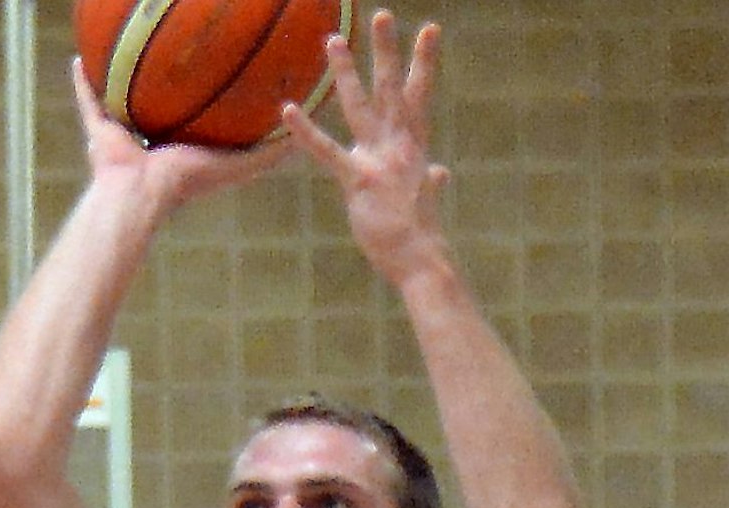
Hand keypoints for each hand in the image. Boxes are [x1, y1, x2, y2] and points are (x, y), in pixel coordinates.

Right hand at [70, 58, 290, 215]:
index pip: (193, 115)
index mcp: (180, 145)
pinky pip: (87, 101)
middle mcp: (150, 136)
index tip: (213, 69)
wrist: (143, 193)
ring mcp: (121, 134)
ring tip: (121, 47)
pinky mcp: (99, 131)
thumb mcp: (238, 165)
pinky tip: (79, 58)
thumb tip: (299, 136)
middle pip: (155, 102)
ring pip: (119, 98)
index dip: (202, 95)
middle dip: (160, 81)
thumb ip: (267, 154)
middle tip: (168, 51)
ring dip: (118, 77)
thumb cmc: (190, 182)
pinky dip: (81, 83)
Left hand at [281, 10, 450, 284]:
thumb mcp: (425, 201)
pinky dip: (305, 130)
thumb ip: (431, 183)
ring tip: (332, 40)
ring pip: (361, 105)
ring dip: (347, 71)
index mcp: (413, 148)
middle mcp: (399, 146)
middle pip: (392, 88)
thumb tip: (440, 174)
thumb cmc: (420, 235)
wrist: (422, 261)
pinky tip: (288, 109)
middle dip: (388, 51)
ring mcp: (380, 160)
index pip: (418, 95)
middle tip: (384, 14)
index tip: (428, 31)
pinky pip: (328, 151)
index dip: (422, 62)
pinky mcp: (359, 181)